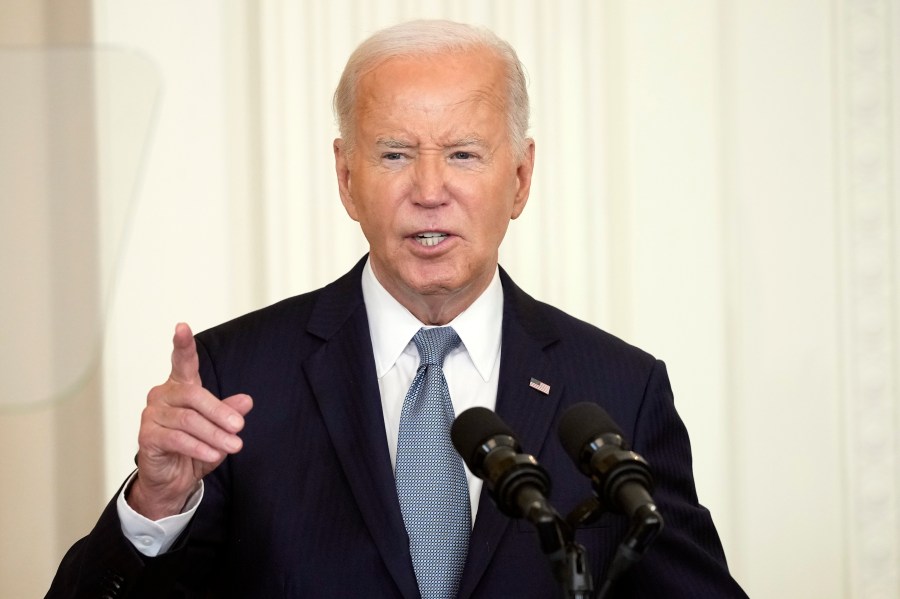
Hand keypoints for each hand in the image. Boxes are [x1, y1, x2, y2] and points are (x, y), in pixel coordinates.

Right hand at [128, 323, 252, 519]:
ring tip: (233, 446)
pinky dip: (198, 447)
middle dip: (219, 412)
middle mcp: (163, 396)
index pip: (182, 361)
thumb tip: (246, 401)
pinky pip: (176, 438)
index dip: (182, 344)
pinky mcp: (146, 436)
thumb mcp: (219, 429)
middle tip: (239, 427)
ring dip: (214, 434)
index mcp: (181, 387)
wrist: (174, 480)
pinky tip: (213, 454)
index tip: (182, 326)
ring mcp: (152, 415)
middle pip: (193, 395)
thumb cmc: (195, 448)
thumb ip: (229, 413)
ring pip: (188, 419)